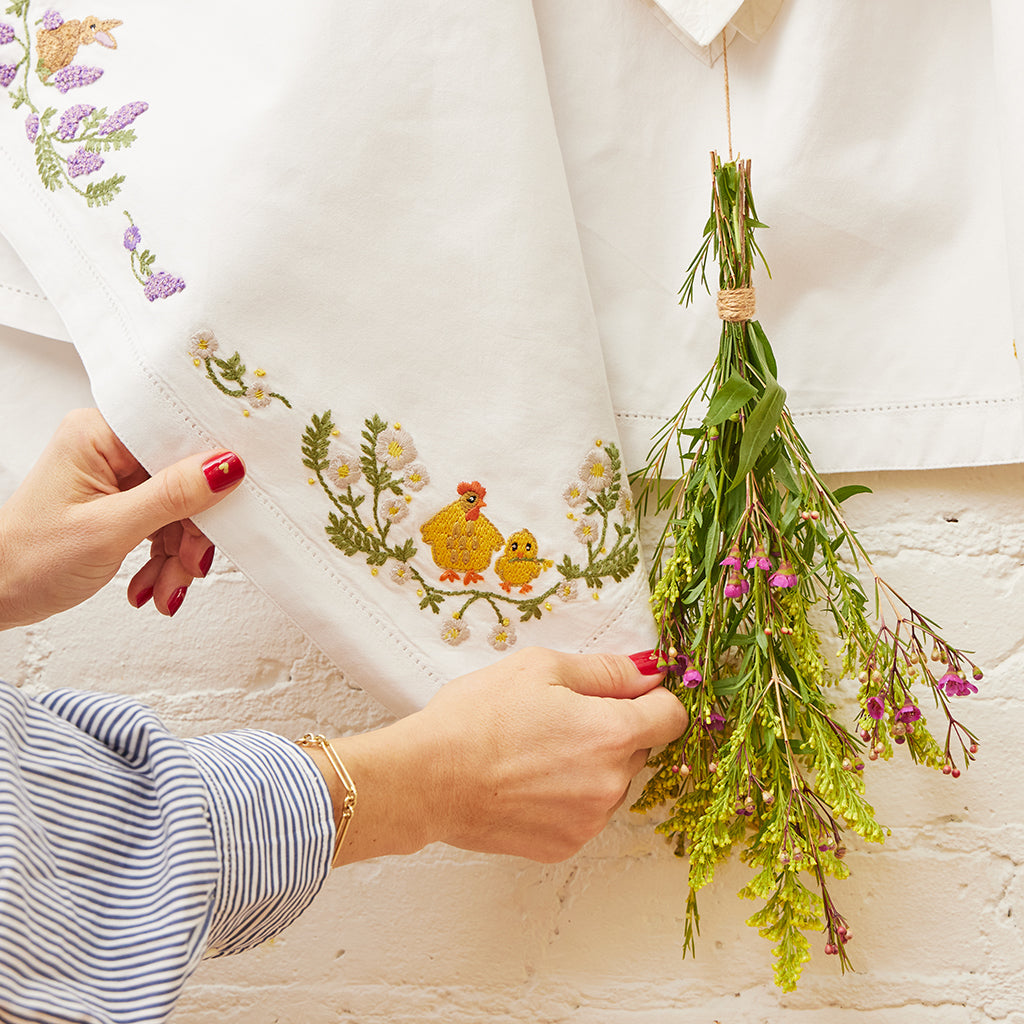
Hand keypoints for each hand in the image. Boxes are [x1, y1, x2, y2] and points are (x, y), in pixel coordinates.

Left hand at [0, 409, 244, 627]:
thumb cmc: (27, 560)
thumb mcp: (108, 530)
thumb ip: (172, 496)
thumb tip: (228, 465)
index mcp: (98, 435)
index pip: (176, 438)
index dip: (209, 471)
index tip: (229, 506)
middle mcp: (108, 449)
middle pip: (184, 479)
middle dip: (191, 532)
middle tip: (191, 566)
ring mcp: (115, 478)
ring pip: (179, 508)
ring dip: (179, 554)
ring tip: (165, 589)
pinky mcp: (121, 504)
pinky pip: (164, 524)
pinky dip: (165, 559)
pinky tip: (153, 585)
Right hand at [321, 647, 686, 863]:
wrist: (428, 778)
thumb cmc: (477, 716)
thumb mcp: (541, 667)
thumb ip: (605, 670)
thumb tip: (648, 672)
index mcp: (612, 733)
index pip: (672, 717)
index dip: (654, 698)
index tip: (630, 693)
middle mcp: (611, 784)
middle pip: (639, 749)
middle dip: (613, 730)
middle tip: (560, 718)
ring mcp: (589, 821)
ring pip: (611, 783)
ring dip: (591, 766)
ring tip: (537, 751)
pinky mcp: (565, 846)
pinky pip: (585, 813)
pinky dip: (567, 797)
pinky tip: (528, 781)